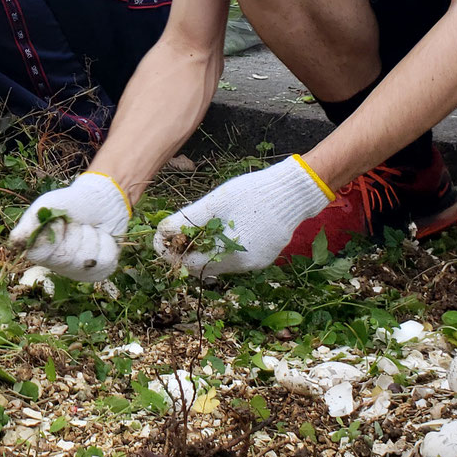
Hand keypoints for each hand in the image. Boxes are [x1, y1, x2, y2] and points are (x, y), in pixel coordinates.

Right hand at [8, 172, 130, 282]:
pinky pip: (106, 260)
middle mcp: (58, 266)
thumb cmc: (71, 202)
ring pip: (87, 259)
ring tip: (89, 229)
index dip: (52, 235)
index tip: (59, 220)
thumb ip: (31, 224)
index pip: (39, 254)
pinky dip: (106, 242)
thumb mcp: (48, 206)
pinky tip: (102, 236)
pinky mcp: (100, 271)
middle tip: (76, 223)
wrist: (101, 201)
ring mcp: (79, 271)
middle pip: (65, 258)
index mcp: (40, 251)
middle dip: (74, 234)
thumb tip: (14, 241)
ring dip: (91, 237)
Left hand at [153, 155, 333, 277]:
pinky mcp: (267, 256)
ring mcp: (258, 262)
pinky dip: (226, 247)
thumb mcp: (216, 203)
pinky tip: (225, 229)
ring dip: (207, 249)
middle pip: (206, 266)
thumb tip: (163, 231)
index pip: (191, 264)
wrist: (294, 191)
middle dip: (189, 252)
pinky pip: (238, 257)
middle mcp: (244, 265)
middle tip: (178, 234)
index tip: (162, 242)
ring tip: (200, 229)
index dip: (173, 254)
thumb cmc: (252, 193)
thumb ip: (188, 220)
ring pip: (222, 262)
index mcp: (230, 254)